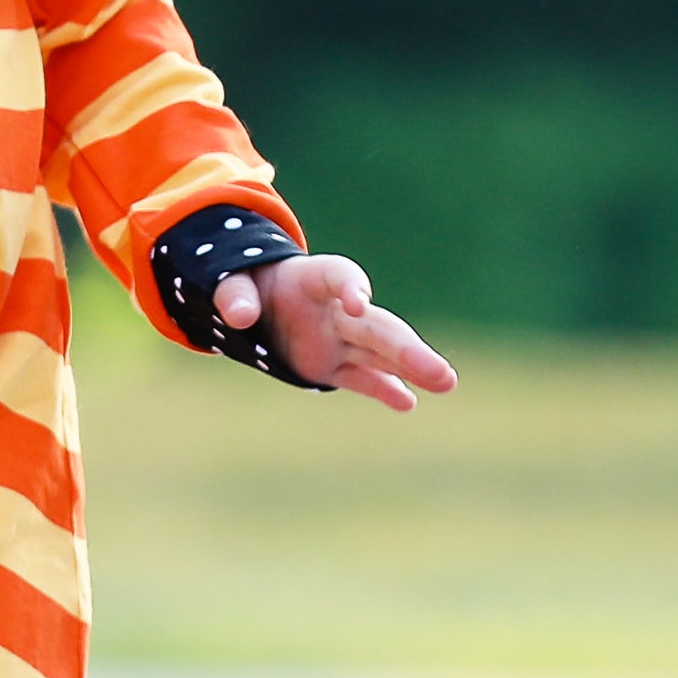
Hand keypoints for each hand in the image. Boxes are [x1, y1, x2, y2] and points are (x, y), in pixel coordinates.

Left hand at [213, 254, 456, 413]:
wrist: (256, 300)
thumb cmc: (246, 282)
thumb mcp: (231, 280)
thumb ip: (234, 294)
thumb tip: (240, 315)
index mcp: (312, 278)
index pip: (339, 276)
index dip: (351, 285)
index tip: (359, 300)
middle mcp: (336, 310)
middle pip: (376, 325)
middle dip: (406, 348)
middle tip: (441, 371)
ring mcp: (338, 339)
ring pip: (380, 354)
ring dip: (411, 368)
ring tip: (445, 382)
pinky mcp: (331, 365)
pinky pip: (361, 378)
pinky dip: (382, 389)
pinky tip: (407, 402)